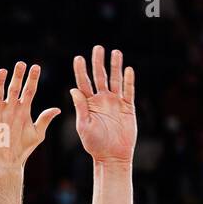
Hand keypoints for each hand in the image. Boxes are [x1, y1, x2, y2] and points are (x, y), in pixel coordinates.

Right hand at [0, 62, 60, 173]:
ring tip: (3, 71)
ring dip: (0, 82)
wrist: (6, 162)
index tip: (36, 67)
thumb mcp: (37, 134)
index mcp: (23, 110)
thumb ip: (44, 120)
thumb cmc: (23, 149)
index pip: (29, 90)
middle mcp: (10, 108)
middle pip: (14, 88)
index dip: (32, 79)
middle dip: (17, 76)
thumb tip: (57, 109)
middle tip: (21, 63)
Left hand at [71, 46, 136, 164]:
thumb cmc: (94, 144)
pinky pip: (129, 91)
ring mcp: (115, 103)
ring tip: (115, 52)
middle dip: (98, 62)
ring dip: (115, 66)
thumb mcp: (84, 126)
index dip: (81, 70)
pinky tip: (128, 69)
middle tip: (97, 48)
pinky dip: (129, 80)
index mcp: (88, 104)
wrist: (112, 156)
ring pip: (115, 80)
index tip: (78, 58)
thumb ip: (80, 107)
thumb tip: (73, 89)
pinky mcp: (128, 108)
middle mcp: (102, 100)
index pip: (83, 83)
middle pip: (100, 77)